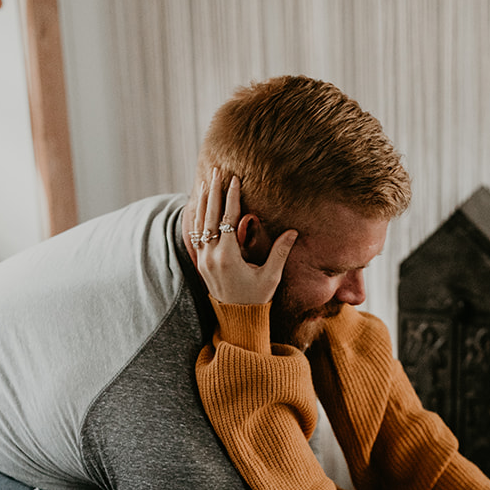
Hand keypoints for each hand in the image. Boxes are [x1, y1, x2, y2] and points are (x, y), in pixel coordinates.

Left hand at [190, 167, 297, 305]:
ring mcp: (204, 259)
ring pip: (200, 224)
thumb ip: (280, 252)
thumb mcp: (270, 276)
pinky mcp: (202, 263)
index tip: (234, 179)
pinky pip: (196, 235)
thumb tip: (293, 232)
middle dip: (214, 192)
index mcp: (228, 256)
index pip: (228, 219)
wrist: (237, 318)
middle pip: (210, 216)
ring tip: (205, 182)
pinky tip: (199, 206)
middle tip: (216, 171)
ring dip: (203, 202)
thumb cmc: (256, 298)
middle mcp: (211, 256)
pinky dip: (197, 218)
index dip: (232, 197)